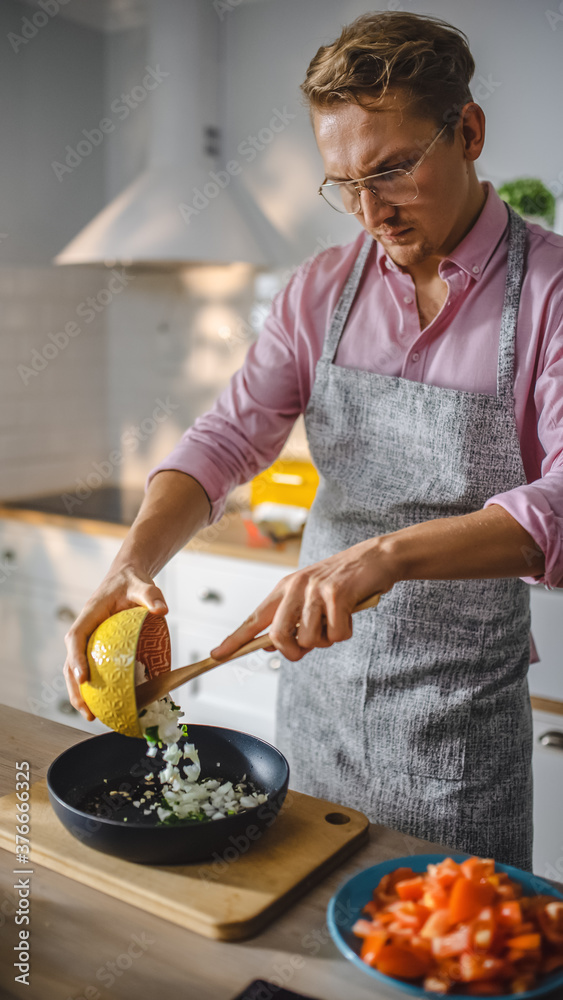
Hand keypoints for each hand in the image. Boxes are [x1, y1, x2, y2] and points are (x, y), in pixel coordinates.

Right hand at [63, 566, 167, 720]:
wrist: (126, 579)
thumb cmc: (132, 583)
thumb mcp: (144, 585)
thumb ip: (152, 596)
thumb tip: (162, 610)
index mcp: (90, 614)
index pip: (76, 637)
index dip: (76, 658)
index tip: (83, 678)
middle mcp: (84, 629)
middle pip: (70, 661)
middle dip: (74, 687)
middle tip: (87, 710)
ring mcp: (88, 640)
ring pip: (75, 670)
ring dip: (80, 694)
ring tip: (91, 715)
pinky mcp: (95, 647)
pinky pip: (89, 669)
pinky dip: (92, 688)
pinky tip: (103, 705)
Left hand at [210, 537, 394, 662]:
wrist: (376, 556)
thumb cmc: (344, 581)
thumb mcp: (311, 594)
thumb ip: (291, 617)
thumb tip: (270, 646)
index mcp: (285, 588)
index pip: (254, 618)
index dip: (235, 640)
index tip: (216, 655)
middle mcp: (295, 587)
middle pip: (278, 637)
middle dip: (293, 651)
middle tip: (310, 645)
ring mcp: (316, 590)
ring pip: (309, 640)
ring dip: (326, 638)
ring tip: (337, 618)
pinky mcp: (338, 594)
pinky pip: (337, 635)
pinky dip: (346, 631)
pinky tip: (350, 614)